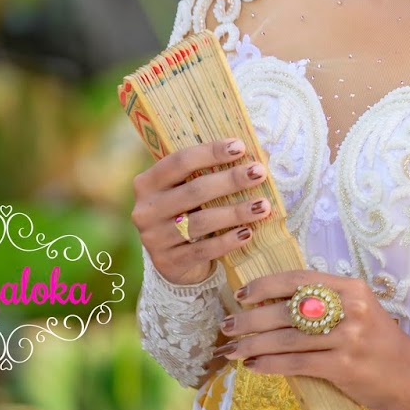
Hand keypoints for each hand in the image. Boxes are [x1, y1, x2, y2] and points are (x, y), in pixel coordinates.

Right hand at [130, 138, 273, 284]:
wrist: (174, 260)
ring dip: (236, 212)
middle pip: (195, 190)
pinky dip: (227, 241)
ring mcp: (154, 238)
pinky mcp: (169, 262)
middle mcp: (146, 209)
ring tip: (263, 206)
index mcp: (148, 183)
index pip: (180, 161)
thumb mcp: (188, 190)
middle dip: (231, 180)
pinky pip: (203, 250)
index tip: (241, 147)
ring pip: (201, 222)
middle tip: (260, 173)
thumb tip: (257, 154)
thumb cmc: (187, 213)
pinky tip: (247, 233)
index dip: (211, 152)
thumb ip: (210, 172)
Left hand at [221, 270, 409, 409]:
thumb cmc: (379, 341)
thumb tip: (274, 303)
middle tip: (227, 325)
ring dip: (253, 344)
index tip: (242, 293)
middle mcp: (350, 308)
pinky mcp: (344, 365)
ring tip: (233, 350)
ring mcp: (348, 337)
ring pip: (287, 338)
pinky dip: (271, 364)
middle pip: (288, 309)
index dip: (266, 284)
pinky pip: (297, 363)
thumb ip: (325, 303)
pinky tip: (254, 366)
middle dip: (250, 318)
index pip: (300, 278)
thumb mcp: (359, 310)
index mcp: (351, 288)